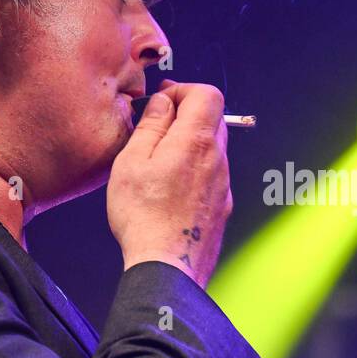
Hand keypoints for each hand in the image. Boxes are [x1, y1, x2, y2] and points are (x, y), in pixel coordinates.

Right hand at [108, 79, 231, 289]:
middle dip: (186, 115)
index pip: (208, 94)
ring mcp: (224, 185)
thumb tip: (163, 102)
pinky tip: (170, 188)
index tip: (162, 100)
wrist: (167, 268)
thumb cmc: (143, 216)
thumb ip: (151, 125)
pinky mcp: (222, 207)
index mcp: (197, 141)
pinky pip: (212, 176)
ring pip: (213, 149)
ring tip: (159, 161)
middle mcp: (218, 160)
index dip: (184, 90)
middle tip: (156, 127)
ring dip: (190, 144)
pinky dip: (195, 170)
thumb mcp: (133, 161)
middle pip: (213, 119)